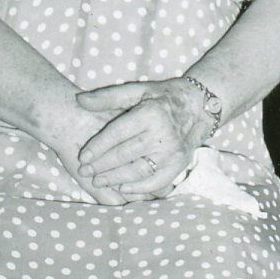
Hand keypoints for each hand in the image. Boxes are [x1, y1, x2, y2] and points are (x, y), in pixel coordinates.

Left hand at [70, 78, 213, 204]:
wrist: (200, 105)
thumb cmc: (164, 96)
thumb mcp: (138, 89)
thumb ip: (108, 96)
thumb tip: (79, 100)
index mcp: (151, 113)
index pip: (117, 134)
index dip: (97, 147)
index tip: (82, 157)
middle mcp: (163, 134)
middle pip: (125, 155)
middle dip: (101, 166)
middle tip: (85, 172)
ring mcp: (173, 152)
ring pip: (138, 171)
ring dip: (116, 179)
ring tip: (98, 181)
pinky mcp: (180, 163)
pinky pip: (157, 181)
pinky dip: (139, 188)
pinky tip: (123, 188)